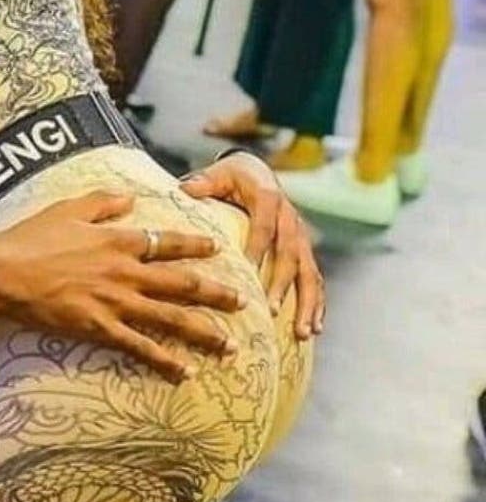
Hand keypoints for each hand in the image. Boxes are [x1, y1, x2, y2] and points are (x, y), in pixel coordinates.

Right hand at [0, 193, 245, 382]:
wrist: (3, 272)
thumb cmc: (31, 237)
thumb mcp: (67, 208)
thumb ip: (103, 202)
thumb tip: (131, 198)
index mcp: (118, 240)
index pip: (167, 243)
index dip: (195, 246)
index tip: (219, 249)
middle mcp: (125, 272)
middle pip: (181, 284)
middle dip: (215, 293)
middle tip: (243, 302)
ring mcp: (115, 303)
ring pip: (170, 319)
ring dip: (203, 331)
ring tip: (229, 344)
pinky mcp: (100, 329)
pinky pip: (140, 348)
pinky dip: (165, 361)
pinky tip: (185, 372)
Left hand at [179, 152, 323, 339]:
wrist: (257, 169)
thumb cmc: (232, 176)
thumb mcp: (218, 173)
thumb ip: (203, 182)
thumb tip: (183, 189)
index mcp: (268, 198)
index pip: (264, 227)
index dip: (258, 249)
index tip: (248, 274)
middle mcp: (291, 218)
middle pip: (290, 254)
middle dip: (282, 284)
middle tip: (270, 311)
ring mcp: (301, 236)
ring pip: (309, 271)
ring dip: (308, 302)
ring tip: (303, 332)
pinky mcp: (305, 250)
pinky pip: (315, 279)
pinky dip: (317, 304)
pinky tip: (314, 329)